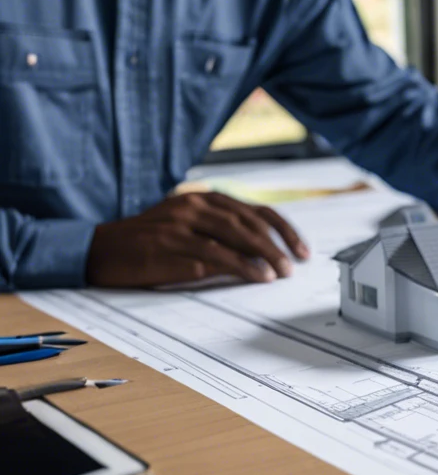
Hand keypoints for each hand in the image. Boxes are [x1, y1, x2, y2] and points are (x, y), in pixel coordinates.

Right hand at [87, 192, 309, 287]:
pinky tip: (257, 276)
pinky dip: (242, 266)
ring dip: (265, 255)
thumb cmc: (148, 241)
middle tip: (296, 265)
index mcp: (201, 198)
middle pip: (248, 222)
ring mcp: (182, 225)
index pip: (253, 210)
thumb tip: (263, 251)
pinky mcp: (171, 246)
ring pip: (235, 235)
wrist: (99, 250)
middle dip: (278, 244)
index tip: (301, 249)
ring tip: (281, 273)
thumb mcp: (186, 225)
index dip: (283, 229)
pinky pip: (215, 255)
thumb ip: (220, 230)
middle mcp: (194, 206)